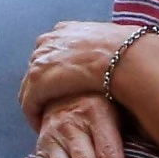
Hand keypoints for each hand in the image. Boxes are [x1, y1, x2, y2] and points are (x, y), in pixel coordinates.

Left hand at [21, 20, 148, 118]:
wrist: (126, 59)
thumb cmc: (130, 52)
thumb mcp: (114, 40)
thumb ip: (104, 45)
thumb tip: (115, 53)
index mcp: (65, 30)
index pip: (52, 51)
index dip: (56, 70)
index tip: (64, 86)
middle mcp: (48, 41)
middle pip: (38, 67)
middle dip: (45, 85)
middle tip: (54, 104)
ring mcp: (41, 60)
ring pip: (31, 86)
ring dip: (39, 102)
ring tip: (47, 119)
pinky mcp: (38, 82)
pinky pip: (29, 103)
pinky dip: (34, 115)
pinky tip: (42, 127)